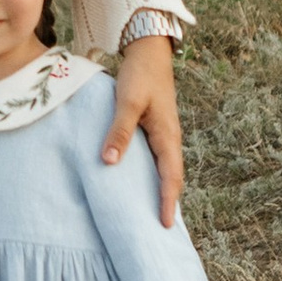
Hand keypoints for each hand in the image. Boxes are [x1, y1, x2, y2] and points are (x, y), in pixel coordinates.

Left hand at [104, 32, 182, 224]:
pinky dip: (150, 174)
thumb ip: (119, 131)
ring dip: (159, 190)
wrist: (148, 51)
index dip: (168, 202)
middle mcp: (169, 138)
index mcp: (167, 136)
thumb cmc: (140, 75)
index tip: (164, 225)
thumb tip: (110, 162)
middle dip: (167, 202)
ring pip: (163, 169)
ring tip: (149, 213)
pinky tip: (136, 182)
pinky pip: (155, 159)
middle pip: (171, 178)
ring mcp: (163, 134)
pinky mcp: (154, 128)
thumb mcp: (127, 102)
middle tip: (159, 229)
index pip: (171, 177)